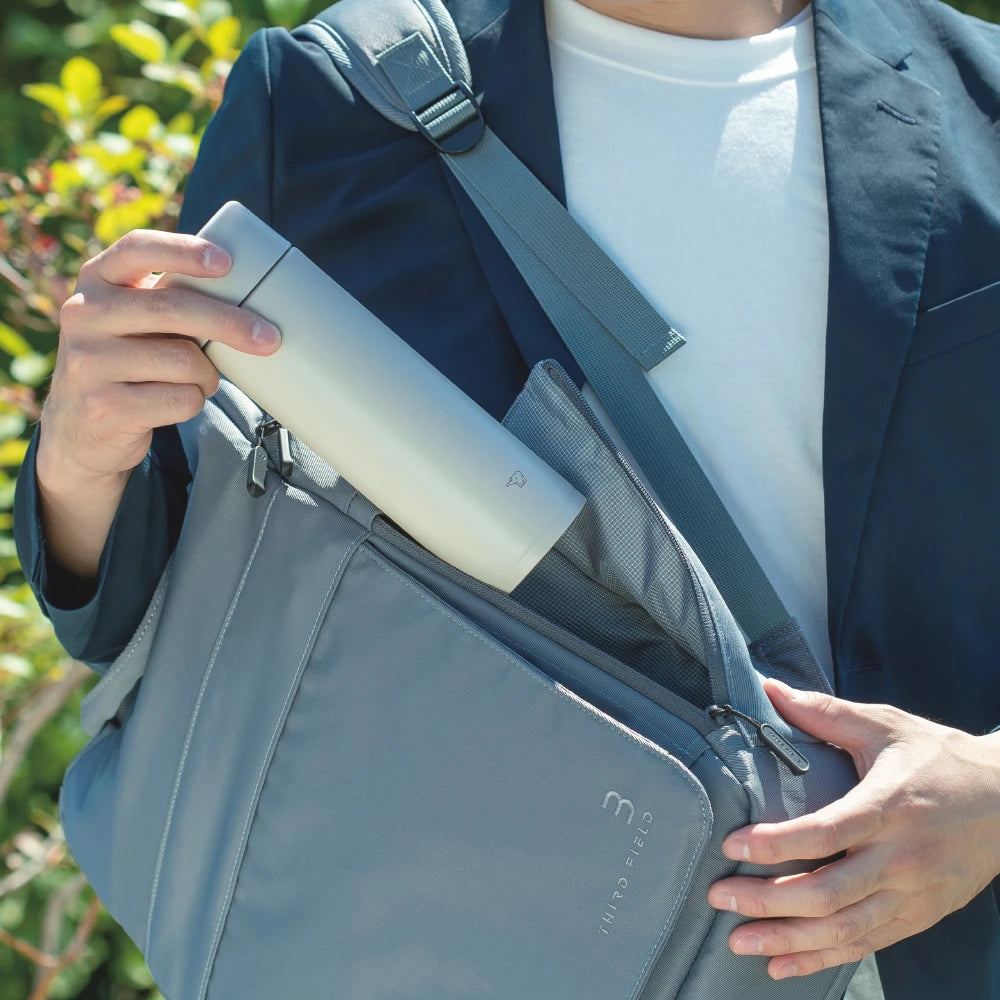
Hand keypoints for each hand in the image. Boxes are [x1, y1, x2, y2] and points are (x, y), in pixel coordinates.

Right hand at [38, 228, 282, 489]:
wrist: (83, 427)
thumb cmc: (131, 361)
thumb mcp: (134, 321)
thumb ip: (170, 301)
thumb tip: (254, 299)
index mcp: (96, 280)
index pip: (137, 249)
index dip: (183, 250)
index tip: (227, 262)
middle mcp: (83, 314)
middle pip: (171, 308)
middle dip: (229, 323)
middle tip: (270, 338)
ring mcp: (87, 361)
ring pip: (183, 360)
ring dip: (208, 375)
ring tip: (201, 380)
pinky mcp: (104, 406)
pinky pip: (181, 399)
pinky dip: (195, 401)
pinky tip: (178, 401)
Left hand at [706, 678, 999, 979]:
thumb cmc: (938, 757)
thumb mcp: (884, 725)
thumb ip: (824, 711)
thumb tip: (770, 688)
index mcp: (887, 807)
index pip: (825, 833)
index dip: (776, 844)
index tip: (732, 845)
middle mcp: (900, 858)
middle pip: (827, 892)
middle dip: (768, 901)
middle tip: (719, 898)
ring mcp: (912, 894)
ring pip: (844, 929)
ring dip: (788, 939)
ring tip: (738, 940)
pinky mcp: (919, 916)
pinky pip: (867, 944)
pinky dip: (823, 958)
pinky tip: (783, 963)